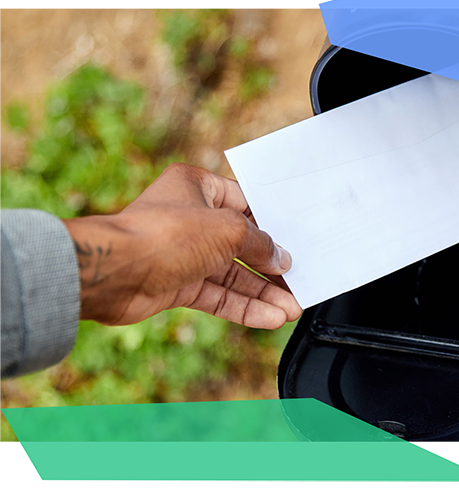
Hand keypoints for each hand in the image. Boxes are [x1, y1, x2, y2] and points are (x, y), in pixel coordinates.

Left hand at [63, 163, 301, 328]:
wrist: (112, 273)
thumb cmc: (164, 234)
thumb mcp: (227, 230)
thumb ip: (260, 244)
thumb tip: (281, 259)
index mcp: (198, 187)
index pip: (245, 203)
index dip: (271, 224)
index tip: (294, 242)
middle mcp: (191, 218)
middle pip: (241, 243)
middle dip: (271, 266)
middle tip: (298, 280)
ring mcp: (184, 253)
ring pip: (232, 274)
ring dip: (262, 292)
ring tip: (291, 308)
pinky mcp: (178, 284)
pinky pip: (218, 295)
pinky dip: (243, 306)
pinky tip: (269, 318)